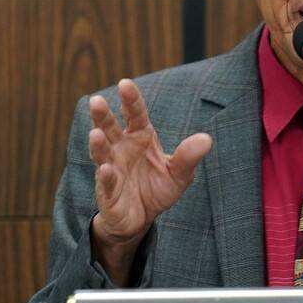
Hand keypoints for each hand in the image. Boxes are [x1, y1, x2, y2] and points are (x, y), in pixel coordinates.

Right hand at [87, 79, 211, 283]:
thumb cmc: (157, 188)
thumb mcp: (179, 173)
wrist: (141, 218)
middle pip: (110, 128)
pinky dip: (105, 176)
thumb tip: (206, 139)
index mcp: (140, 137)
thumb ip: (189, 156)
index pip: (135, 114)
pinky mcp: (108, 191)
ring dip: (98, 144)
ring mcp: (111, 168)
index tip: (125, 84)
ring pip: (102, 152)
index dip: (130, 99)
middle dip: (102, 115)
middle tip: (96, 100)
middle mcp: (121, 148)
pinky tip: (106, 169)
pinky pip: (106, 182)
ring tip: (96, 134)